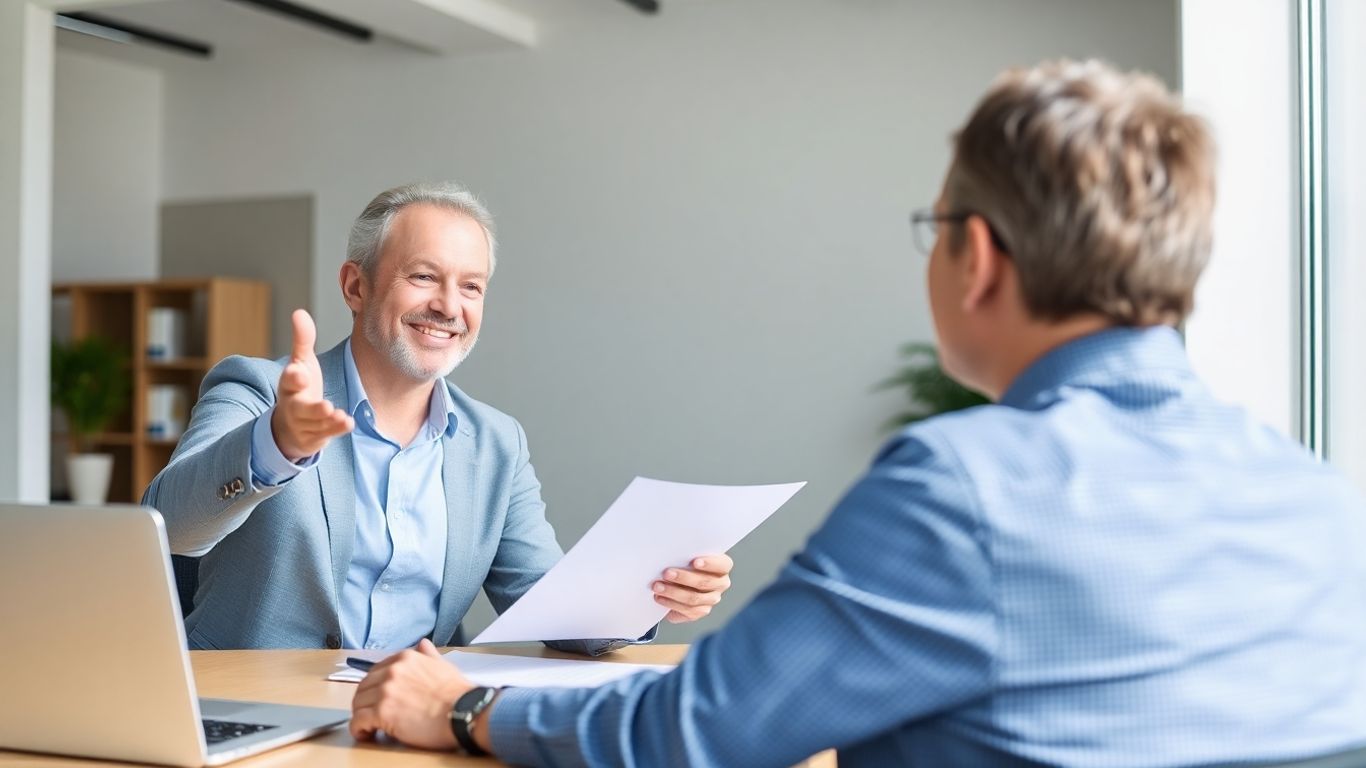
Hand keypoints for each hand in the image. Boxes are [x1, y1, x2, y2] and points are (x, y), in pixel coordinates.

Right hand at [271, 309, 352, 460]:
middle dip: (311, 408)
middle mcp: (294, 406)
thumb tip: (299, 312)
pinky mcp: (315, 436)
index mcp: (290, 386)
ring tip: (339, 414)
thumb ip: (302, 340)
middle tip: (325, 405)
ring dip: (327, 421)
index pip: (289, 381)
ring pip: (314, 424)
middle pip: (300, 408)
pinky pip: (326, 434)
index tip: (298, 372)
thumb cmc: (299, 388)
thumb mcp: (300, 363)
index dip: (294, 376)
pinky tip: (348, 422)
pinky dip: (335, 429)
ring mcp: (304, 424)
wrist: (290, 424)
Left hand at [350, 639, 472, 750]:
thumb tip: (423, 644)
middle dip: (365, 702)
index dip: (374, 688)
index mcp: (405, 659)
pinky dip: (359, 730)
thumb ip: (428, 655)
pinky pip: (358, 721)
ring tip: (369, 727)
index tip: (377, 699)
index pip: (376, 672)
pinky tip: (367, 734)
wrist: (464, 711)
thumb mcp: (443, 666)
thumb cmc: (457, 694)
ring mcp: (385, 691)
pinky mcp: (382, 712)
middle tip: (371, 715)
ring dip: (361, 717)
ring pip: (358, 704)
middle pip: (363, 687)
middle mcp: (392, 671)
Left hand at [652, 554, 733, 622]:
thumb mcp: (686, 556)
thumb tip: (671, 555)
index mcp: (722, 566)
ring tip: (658, 586)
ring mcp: (712, 599)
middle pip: (705, 582)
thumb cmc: (683, 563)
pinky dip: (671, 603)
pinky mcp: (701, 611)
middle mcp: (721, 583)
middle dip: (683, 577)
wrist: (676, 581)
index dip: (709, 564)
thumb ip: (685, 554)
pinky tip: (660, 597)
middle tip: (666, 573)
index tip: (694, 562)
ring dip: (673, 592)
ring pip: (694, 598)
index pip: (722, 565)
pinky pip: (688, 610)